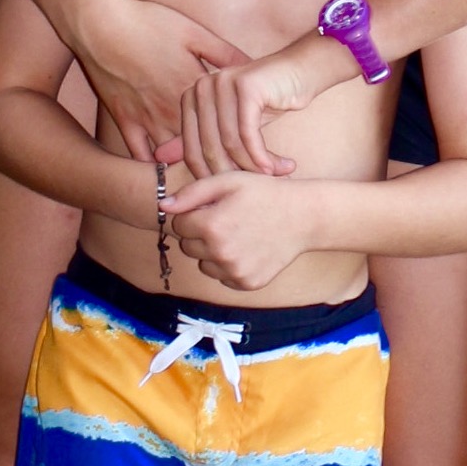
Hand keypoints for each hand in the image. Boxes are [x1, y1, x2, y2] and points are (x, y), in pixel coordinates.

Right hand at [76, 0, 242, 162]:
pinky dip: (155, 165)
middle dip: (220, 159)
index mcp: (195, 88)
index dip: (242, 139)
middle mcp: (173, 108)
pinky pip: (141, 155)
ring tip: (208, 176)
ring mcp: (147, 118)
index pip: (225, 123)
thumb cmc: (149, 22)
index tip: (254, 151)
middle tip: (235, 170)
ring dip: (190, 165)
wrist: (100, 25)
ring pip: (175, 155)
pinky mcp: (124, 121)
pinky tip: (168, 169)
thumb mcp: (194, 32)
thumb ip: (226, 53)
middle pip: (202, 145)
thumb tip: (256, 66)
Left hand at [161, 170, 313, 291]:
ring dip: (213, 252)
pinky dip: (230, 266)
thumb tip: (163, 206)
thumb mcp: (229, 181)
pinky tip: (248, 249)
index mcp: (211, 226)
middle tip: (227, 220)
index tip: (214, 208)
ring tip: (239, 234)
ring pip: (204, 264)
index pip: (179, 225)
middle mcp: (219, 253)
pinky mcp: (246, 283)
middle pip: (189, 246)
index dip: (195, 214)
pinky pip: (223, 277)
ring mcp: (233, 271)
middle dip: (201, 234)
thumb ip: (192, 193)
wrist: (303, 217)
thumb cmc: (265, 193)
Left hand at [163, 29, 354, 180]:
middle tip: (256, 188)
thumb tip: (161, 159)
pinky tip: (277, 166)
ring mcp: (222, 84)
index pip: (192, 149)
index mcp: (192, 98)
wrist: (300, 71)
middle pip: (210, 148)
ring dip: (253, 166)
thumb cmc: (266, 100)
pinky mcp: (245, 86)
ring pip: (231, 143)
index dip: (212, 177)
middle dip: (235, 174)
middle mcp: (202, 88)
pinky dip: (262, 155)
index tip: (232, 192)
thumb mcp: (232, 123)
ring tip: (273, 176)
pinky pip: (248, 133)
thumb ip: (201, 139)